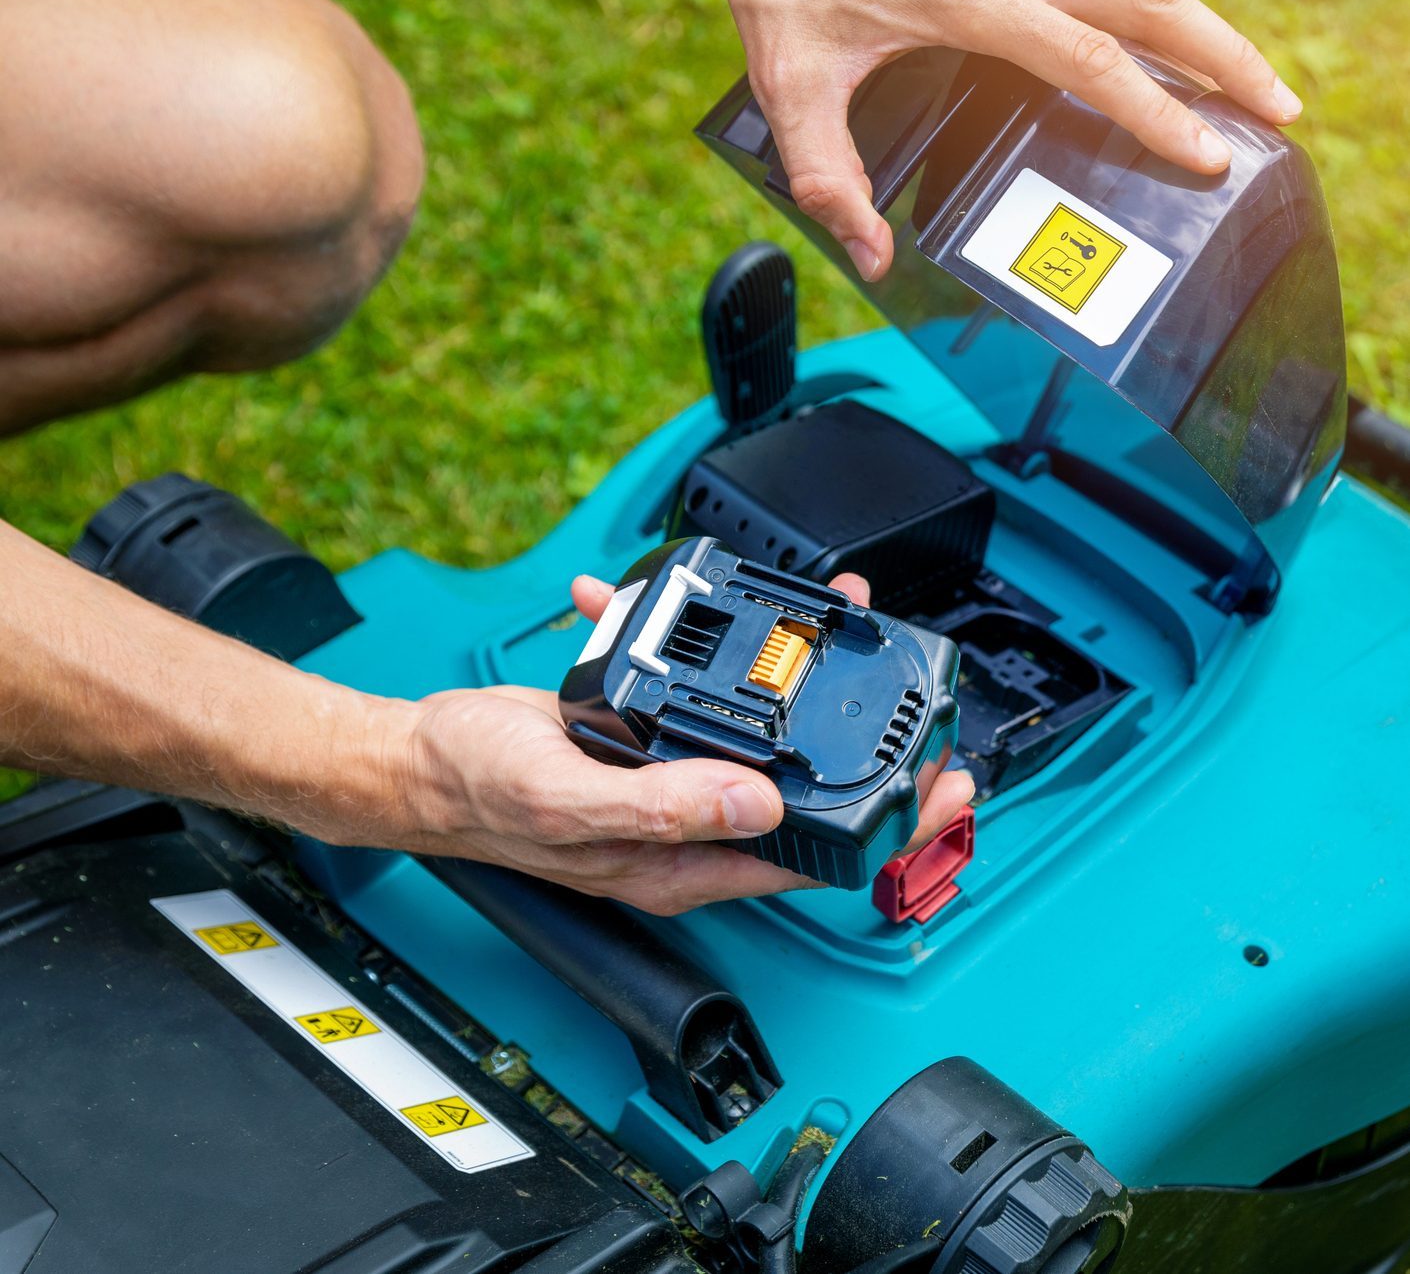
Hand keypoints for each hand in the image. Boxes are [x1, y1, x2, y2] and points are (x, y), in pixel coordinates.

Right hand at [393, 570, 973, 913]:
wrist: (423, 756)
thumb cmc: (481, 792)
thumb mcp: (568, 800)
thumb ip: (664, 807)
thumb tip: (760, 805)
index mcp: (683, 858)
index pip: (812, 854)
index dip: (888, 826)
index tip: (943, 787)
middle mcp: (690, 820)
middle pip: (804, 788)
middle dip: (866, 740)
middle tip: (917, 692)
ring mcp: (673, 775)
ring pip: (763, 730)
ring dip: (799, 675)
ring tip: (837, 619)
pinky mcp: (648, 732)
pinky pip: (701, 689)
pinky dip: (705, 643)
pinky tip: (690, 606)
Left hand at [648, 0, 1299, 280]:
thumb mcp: (791, 86)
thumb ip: (827, 178)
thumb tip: (870, 253)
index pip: (1092, 62)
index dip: (1159, 114)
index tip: (1208, 154)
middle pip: (1153, 2)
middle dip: (1227, 58)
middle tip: (1277, 112)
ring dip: (1197, 29)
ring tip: (1237, 87)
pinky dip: (1145, 9)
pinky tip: (1150, 49)